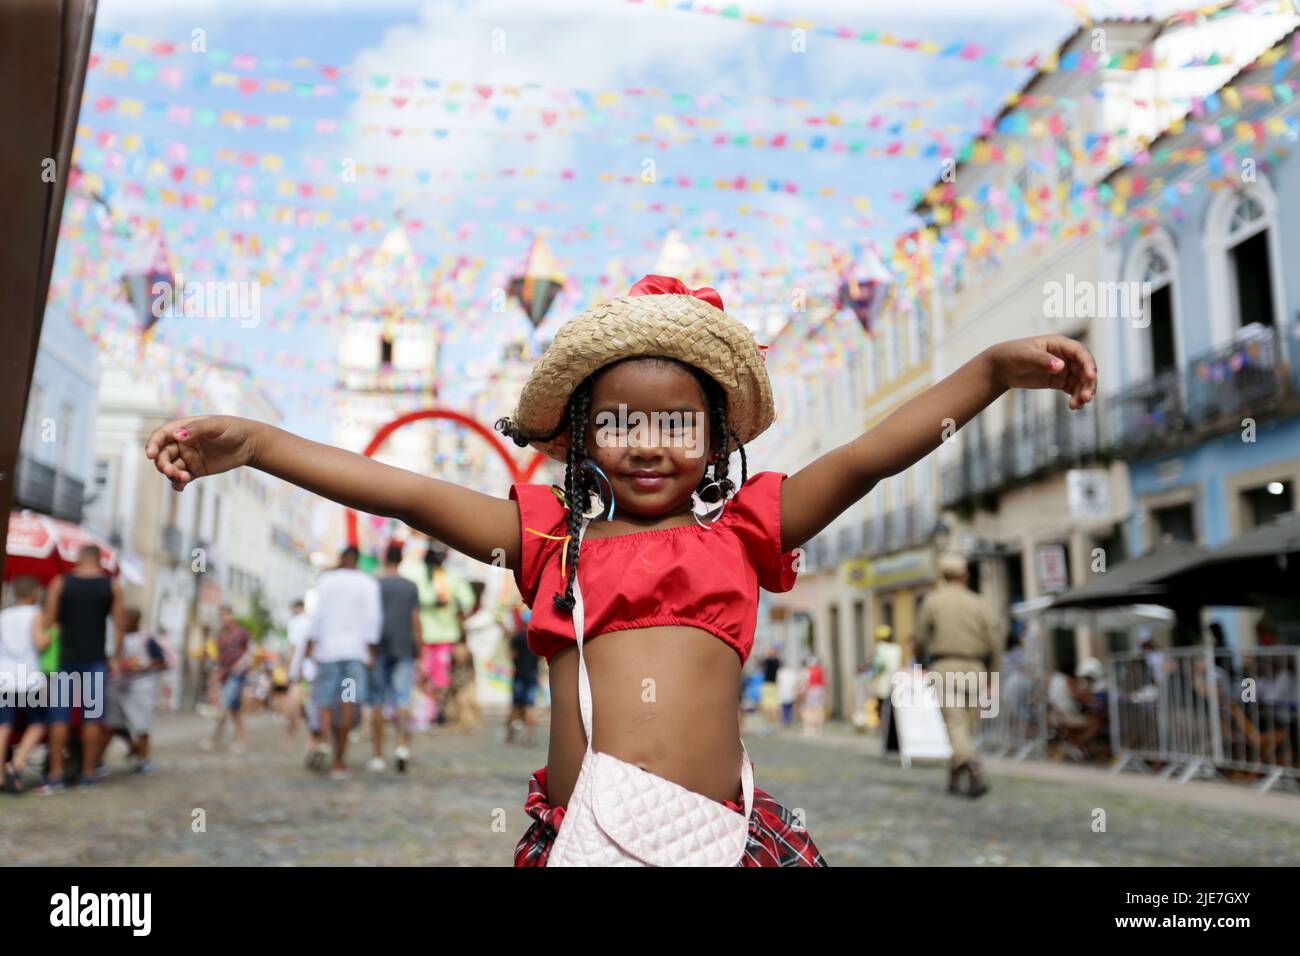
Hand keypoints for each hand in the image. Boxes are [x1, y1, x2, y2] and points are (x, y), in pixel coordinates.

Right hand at [145, 415, 259, 491]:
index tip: (150, 454)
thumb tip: (177, 435)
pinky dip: (177, 483)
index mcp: (183, 428)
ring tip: (184, 478)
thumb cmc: (234, 429)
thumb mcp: (216, 426)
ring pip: (170, 468)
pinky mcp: (196, 470)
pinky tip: (181, 486)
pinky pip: (181, 478)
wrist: (251, 444)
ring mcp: (188, 457)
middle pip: (163, 454)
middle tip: (171, 471)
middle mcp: (182, 443)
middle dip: (163, 464)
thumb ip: (197, 429)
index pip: (161, 436)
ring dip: (172, 474)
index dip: (153, 444)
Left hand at [988, 335, 1097, 410]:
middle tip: (1086, 397)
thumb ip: (1042, 360)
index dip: (1088, 364)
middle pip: (1084, 368)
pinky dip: (1075, 397)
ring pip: (1080, 381)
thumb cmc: (1011, 354)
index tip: (1091, 377)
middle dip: (1088, 383)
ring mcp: (1063, 368)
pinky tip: (1074, 406)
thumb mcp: (1025, 355)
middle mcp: (1065, 355)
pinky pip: (1072, 389)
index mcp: (1059, 343)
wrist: (1000, 367)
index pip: (1080, 352)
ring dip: (1083, 392)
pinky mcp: (1058, 381)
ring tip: (1078, 405)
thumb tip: (1061, 366)